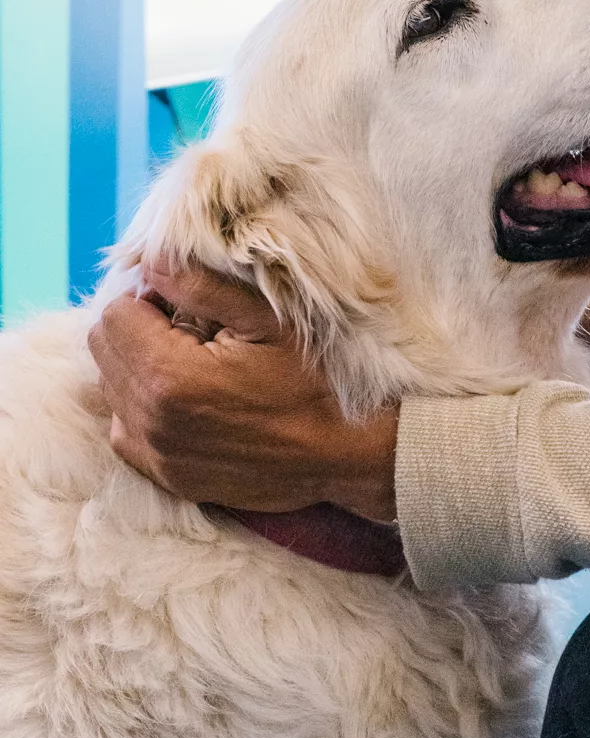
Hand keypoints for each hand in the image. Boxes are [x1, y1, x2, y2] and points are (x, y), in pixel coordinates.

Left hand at [87, 264, 398, 523]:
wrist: (338, 454)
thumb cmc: (310, 382)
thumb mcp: (267, 320)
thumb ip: (201, 288)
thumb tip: (151, 262)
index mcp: (170, 375)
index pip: (114, 315)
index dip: (146, 297)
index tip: (184, 302)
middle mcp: (150, 420)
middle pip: (103, 349)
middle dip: (136, 327)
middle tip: (186, 325)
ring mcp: (157, 454)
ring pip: (111, 389)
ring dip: (138, 366)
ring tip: (191, 361)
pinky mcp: (168, 476)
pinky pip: (125, 430)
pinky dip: (143, 407)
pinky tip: (186, 398)